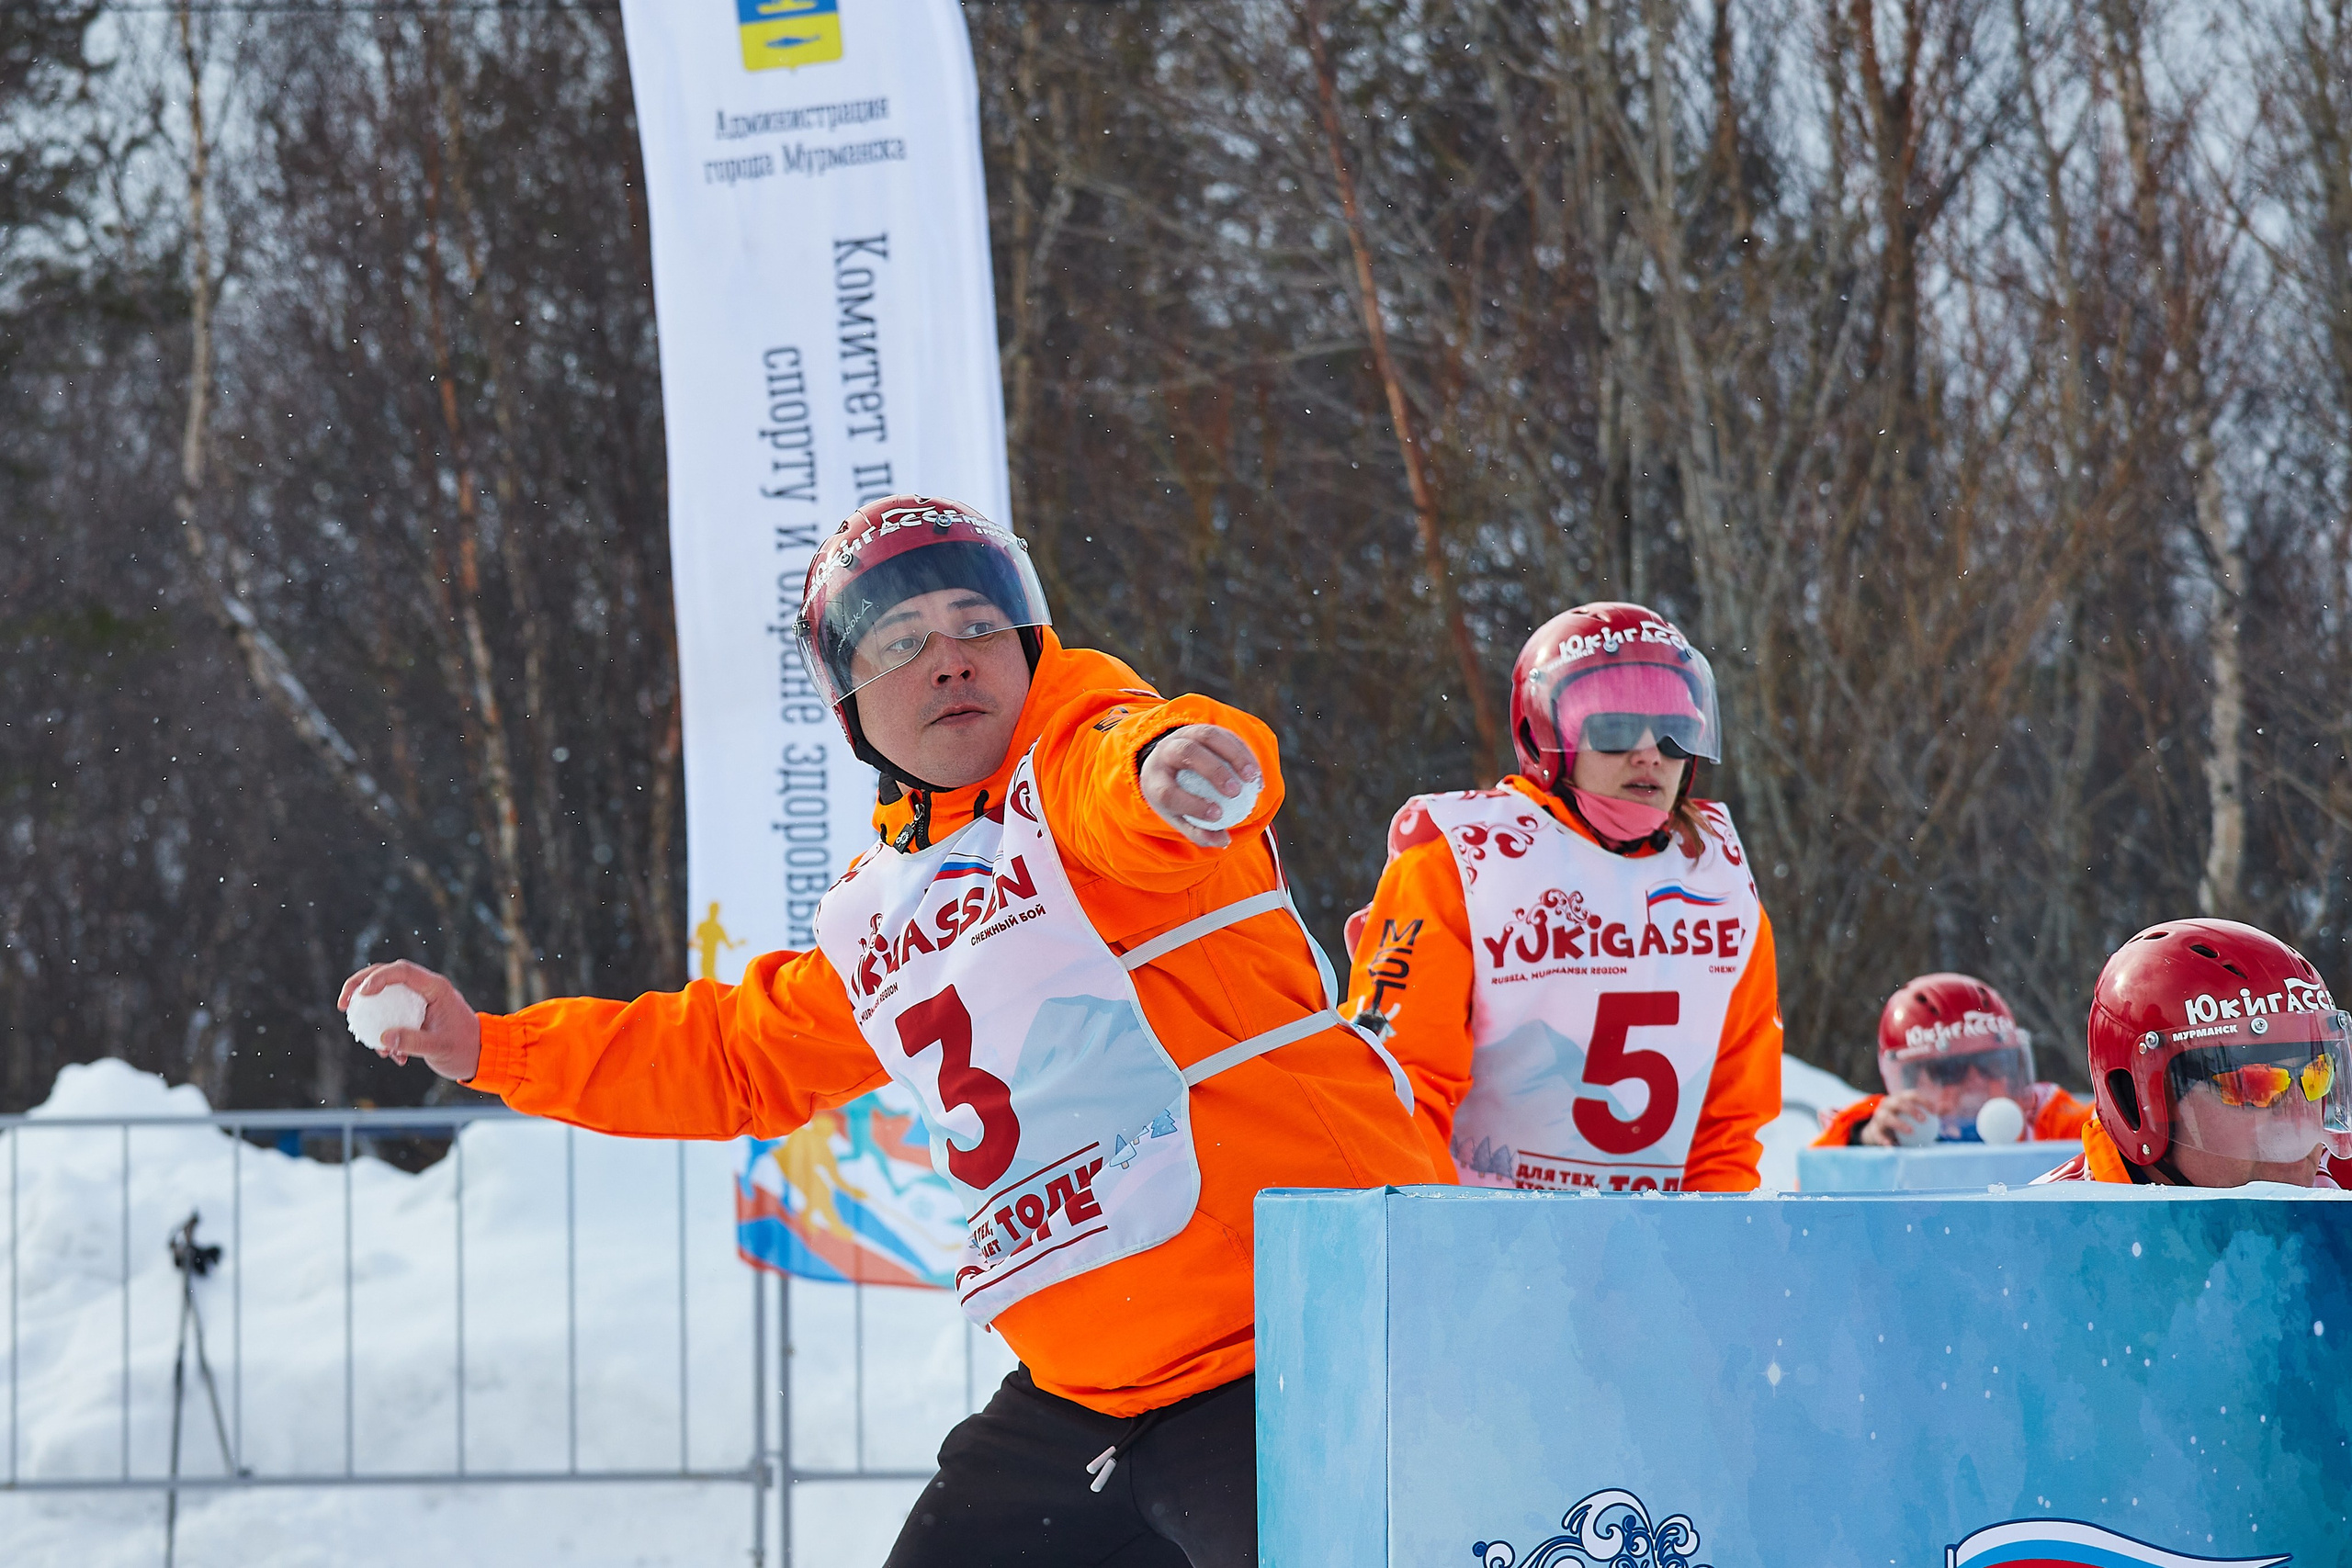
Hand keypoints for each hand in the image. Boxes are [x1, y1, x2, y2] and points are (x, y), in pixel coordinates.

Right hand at [338, 960, 482, 1082]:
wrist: (481, 1057)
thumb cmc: (465, 1049)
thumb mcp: (439, 1047)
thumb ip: (413, 1042)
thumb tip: (382, 1038)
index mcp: (436, 988)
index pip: (402, 971)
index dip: (377, 978)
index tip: (360, 995)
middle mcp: (427, 989)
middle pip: (387, 975)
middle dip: (359, 987)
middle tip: (342, 1005)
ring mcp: (420, 1000)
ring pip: (385, 997)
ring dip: (371, 1017)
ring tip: (370, 1043)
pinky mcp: (415, 1014)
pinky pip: (391, 1016)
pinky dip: (385, 1034)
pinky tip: (391, 1056)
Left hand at [1140, 724, 1263, 848]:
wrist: (1168, 766)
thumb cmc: (1177, 800)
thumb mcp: (1182, 819)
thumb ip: (1201, 832)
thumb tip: (1224, 841)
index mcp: (1154, 778)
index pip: (1168, 791)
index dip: (1192, 804)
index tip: (1218, 815)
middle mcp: (1165, 751)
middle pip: (1188, 753)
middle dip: (1213, 771)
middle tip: (1236, 792)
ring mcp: (1184, 735)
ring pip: (1208, 736)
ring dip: (1234, 755)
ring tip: (1252, 778)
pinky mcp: (1202, 729)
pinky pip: (1225, 735)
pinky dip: (1243, 753)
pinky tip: (1256, 775)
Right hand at [1858, 1090, 1933, 1146]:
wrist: (1881, 1130)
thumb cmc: (1905, 1120)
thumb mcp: (1918, 1114)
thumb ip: (1933, 1111)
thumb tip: (1950, 1107)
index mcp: (1900, 1098)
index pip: (1912, 1095)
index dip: (1923, 1101)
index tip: (1935, 1111)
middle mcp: (1888, 1103)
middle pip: (1899, 1103)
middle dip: (1911, 1109)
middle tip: (1923, 1119)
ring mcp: (1878, 1115)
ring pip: (1887, 1117)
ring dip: (1898, 1123)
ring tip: (1910, 1131)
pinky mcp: (1873, 1129)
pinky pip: (1878, 1134)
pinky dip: (1884, 1140)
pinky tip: (1893, 1146)